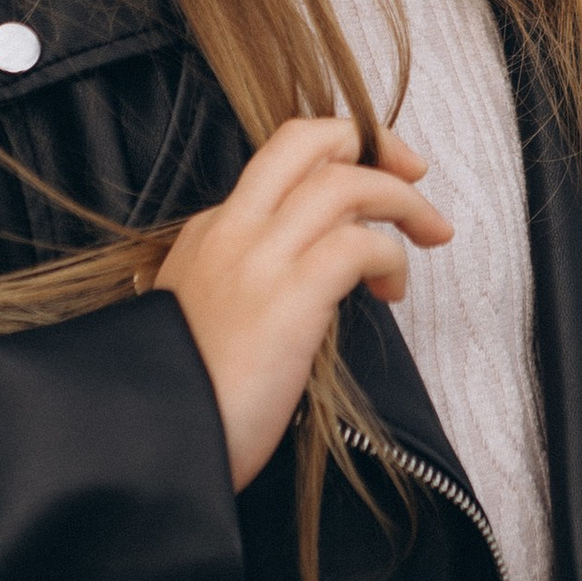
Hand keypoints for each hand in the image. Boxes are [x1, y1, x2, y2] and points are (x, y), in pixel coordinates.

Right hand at [155, 114, 449, 489]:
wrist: (152, 441)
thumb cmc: (188, 398)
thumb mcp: (203, 318)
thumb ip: (240, 284)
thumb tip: (299, 282)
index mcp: (211, 231)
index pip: (283, 165)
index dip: (339, 166)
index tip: (376, 189)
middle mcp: (232, 229)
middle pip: (307, 139)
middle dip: (374, 141)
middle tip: (415, 172)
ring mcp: (258, 258)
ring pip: (346, 182)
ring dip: (403, 199)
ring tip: (429, 234)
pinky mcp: (289, 295)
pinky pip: (360, 243)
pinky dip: (392, 256)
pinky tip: (392, 291)